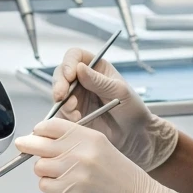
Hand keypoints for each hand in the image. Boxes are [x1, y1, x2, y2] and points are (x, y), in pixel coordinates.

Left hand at [14, 120, 192, 192]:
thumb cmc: (123, 177)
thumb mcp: (102, 147)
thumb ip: (75, 141)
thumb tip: (43, 139)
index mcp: (89, 137)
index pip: (51, 125)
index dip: (39, 130)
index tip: (36, 134)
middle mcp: (79, 152)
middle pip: (37, 143)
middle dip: (28, 146)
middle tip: (24, 146)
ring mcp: (73, 173)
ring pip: (39, 166)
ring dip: (43, 170)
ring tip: (59, 174)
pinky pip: (45, 185)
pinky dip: (50, 186)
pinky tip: (64, 187)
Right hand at [52, 47, 177, 171]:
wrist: (134, 135)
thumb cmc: (132, 108)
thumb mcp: (119, 91)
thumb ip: (99, 81)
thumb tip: (79, 68)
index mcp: (95, 67)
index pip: (75, 56)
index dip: (69, 63)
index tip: (70, 75)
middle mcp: (82, 80)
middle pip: (61, 74)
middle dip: (59, 84)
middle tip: (61, 95)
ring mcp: (76, 97)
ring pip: (58, 93)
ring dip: (63, 102)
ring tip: (75, 111)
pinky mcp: (72, 114)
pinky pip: (61, 112)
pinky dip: (65, 115)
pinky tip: (77, 119)